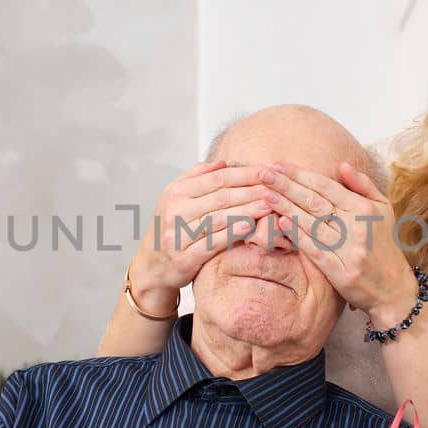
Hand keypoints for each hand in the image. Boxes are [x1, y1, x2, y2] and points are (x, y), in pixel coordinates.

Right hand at [126, 160, 272, 308]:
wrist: (151, 265)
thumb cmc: (172, 227)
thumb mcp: (178, 197)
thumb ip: (199, 178)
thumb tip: (224, 162)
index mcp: (177, 191)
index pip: (217, 178)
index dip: (245, 173)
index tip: (268, 170)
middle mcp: (175, 210)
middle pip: (221, 196)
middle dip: (251, 190)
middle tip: (276, 187)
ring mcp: (178, 235)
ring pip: (218, 218)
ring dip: (246, 210)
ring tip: (269, 205)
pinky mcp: (183, 258)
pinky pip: (212, 243)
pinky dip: (232, 234)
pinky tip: (250, 227)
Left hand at [259, 161, 419, 326]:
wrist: (393, 288)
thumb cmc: (384, 245)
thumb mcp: (383, 210)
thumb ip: (362, 185)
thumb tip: (341, 164)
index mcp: (364, 209)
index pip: (326, 186)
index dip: (300, 175)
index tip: (278, 165)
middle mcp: (357, 227)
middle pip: (315, 202)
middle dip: (286, 186)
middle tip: (263, 173)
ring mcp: (348, 250)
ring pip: (311, 223)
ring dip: (285, 207)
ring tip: (265, 194)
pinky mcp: (341, 271)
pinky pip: (315, 250)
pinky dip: (298, 235)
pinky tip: (281, 222)